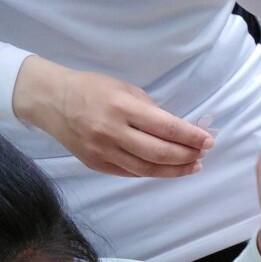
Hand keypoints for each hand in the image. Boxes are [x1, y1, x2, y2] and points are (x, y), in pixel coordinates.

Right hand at [12, 55, 213, 177]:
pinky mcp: (97, 165)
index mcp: (122, 107)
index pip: (166, 127)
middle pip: (159, 153)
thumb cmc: (91, 89)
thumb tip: (176, 129)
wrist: (53, 102)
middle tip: (202, 155)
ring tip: (191, 167)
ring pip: (146, 169)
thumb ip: (149, 110)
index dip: (190, 137)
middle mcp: (113, 132)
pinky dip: (151, 172)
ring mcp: (104, 152)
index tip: (207, 141)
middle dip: (186, 156)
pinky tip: (166, 170)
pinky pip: (130, 173)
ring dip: (173, 170)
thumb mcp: (124, 88)